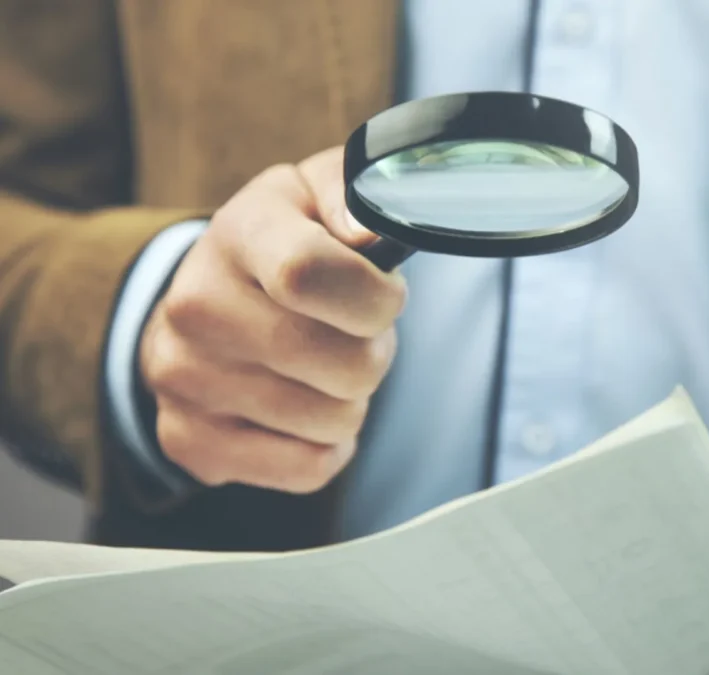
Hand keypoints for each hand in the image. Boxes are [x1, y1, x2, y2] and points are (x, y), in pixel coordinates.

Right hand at [139, 146, 405, 492]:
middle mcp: (196, 306)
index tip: (385, 296)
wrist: (200, 299)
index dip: (376, 298)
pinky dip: (327, 447)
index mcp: (239, 233)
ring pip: (334, 422)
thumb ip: (352, 198)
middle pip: (344, 365)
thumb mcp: (316, 194)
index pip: (309, 275)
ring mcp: (183, 379)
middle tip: (355, 334)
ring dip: (351, 400)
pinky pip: (307, 469)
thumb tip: (371, 237)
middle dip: (375, 352)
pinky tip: (306, 410)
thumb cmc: (281, 245)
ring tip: (323, 367)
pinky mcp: (188, 441)